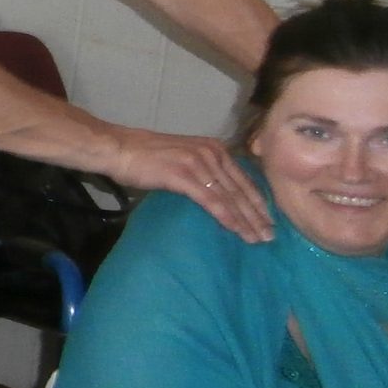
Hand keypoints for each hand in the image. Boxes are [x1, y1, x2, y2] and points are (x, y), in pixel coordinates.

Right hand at [103, 130, 273, 242]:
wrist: (117, 148)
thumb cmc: (143, 156)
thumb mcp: (182, 157)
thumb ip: (202, 170)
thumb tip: (216, 193)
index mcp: (214, 148)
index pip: (243, 179)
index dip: (258, 202)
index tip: (269, 220)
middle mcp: (212, 153)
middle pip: (241, 189)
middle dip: (257, 215)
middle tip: (270, 236)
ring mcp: (199, 163)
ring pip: (230, 197)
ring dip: (246, 221)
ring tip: (257, 239)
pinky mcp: (185, 175)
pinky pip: (212, 201)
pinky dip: (228, 218)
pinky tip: (237, 231)